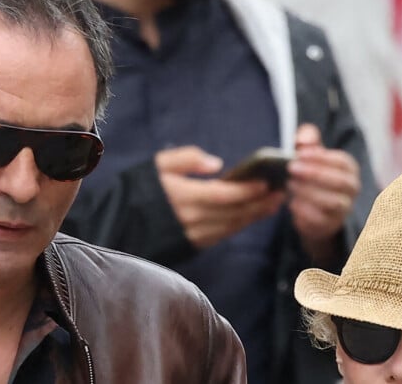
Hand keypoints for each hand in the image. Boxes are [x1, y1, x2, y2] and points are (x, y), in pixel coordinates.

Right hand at [155, 146, 284, 248]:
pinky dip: (241, 224)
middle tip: (281, 191)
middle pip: (233, 213)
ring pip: (232, 226)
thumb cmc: (142, 188)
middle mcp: (191, 219)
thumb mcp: (159, 164)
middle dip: (259, 203)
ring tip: (275, 202)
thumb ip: (186, 158)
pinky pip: (224, 234)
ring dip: (255, 215)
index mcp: (183, 197)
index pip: (222, 195)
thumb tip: (216, 163)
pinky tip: (254, 214)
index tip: (266, 182)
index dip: (246, 190)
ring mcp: (194, 235)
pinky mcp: (194, 244)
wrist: (120, 222)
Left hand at [287, 124, 359, 261]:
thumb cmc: (312, 172)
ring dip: (309, 192)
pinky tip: (292, 203)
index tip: (299, 153)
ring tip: (290, 184)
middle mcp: (352, 189)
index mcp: (349, 168)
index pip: (342, 161)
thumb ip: (308, 139)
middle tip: (291, 168)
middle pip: (340, 182)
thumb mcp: (310, 153)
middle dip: (314, 174)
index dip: (321, 157)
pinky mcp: (330, 225)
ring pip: (332, 202)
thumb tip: (302, 140)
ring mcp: (344, 209)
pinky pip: (321, 220)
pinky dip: (305, 211)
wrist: (312, 208)